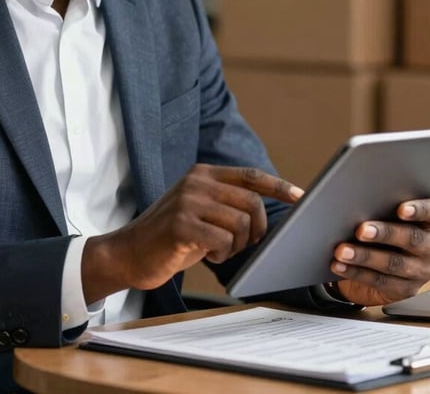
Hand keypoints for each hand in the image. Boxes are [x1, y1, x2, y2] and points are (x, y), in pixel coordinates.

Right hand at [81, 164, 301, 303]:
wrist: (129, 252)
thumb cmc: (170, 236)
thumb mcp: (198, 209)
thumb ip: (225, 202)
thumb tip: (263, 212)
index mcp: (203, 173)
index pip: (250, 176)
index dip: (278, 186)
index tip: (300, 197)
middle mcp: (196, 182)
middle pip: (251, 203)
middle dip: (256, 230)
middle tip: (243, 244)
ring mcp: (187, 201)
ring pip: (240, 224)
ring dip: (236, 246)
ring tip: (217, 250)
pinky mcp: (180, 225)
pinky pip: (222, 241)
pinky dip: (221, 255)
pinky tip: (207, 255)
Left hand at [330, 198, 429, 305]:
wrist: (375, 265)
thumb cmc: (381, 229)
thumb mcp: (383, 217)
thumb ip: (379, 209)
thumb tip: (352, 204)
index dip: (421, 209)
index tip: (401, 209)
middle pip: (412, 238)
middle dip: (384, 233)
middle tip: (361, 230)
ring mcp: (421, 270)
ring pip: (394, 262)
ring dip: (365, 256)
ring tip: (343, 250)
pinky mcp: (406, 289)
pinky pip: (380, 280)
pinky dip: (356, 272)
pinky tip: (340, 265)